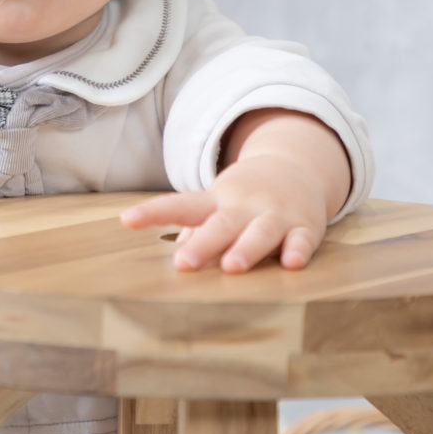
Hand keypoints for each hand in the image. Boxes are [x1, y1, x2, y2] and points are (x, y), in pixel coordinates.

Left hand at [120, 152, 329, 272]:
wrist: (297, 166)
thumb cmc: (245, 197)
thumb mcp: (217, 205)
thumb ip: (195, 230)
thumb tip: (171, 257)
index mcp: (216, 201)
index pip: (181, 205)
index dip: (153, 212)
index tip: (127, 219)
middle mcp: (244, 206)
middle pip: (221, 224)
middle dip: (203, 244)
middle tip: (184, 264)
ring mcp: (275, 214)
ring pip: (260, 231)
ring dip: (246, 249)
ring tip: (231, 267)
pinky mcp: (305, 225)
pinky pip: (303, 239)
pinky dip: (298, 250)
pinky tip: (292, 263)